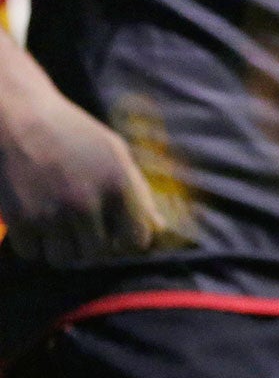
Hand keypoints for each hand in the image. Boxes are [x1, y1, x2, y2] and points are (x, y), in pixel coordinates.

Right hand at [0, 88, 163, 265]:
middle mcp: (86, 203)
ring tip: (59, 225)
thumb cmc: (74, 133)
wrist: (20, 118)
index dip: (128, 239)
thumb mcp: (115, 152)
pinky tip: (36, 221)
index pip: (135, 239)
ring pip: (63, 259)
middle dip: (92, 244)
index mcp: (117, 185)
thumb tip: (160, 228)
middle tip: (83, 227)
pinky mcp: (19, 220)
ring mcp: (51, 214)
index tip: (118, 232)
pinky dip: (34, 243)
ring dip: (62, 247)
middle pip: (96, 254)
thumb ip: (138, 192)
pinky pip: (32, 253)